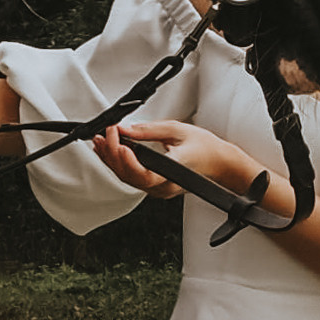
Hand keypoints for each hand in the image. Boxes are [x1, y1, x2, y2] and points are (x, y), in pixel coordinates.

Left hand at [93, 119, 267, 203]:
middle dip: (113, 155)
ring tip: (101, 140)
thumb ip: (149, 130)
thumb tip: (125, 129)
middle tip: (105, 134)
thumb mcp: (177, 129)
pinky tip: (110, 152)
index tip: (119, 143)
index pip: (146, 174)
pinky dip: (118, 164)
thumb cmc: (204, 147)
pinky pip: (131, 179)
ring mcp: (159, 190)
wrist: (218, 163)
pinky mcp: (154, 187)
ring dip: (111, 159)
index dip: (128, 162)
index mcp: (175, 171)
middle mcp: (165, 185)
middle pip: (131, 177)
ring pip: (128, 179)